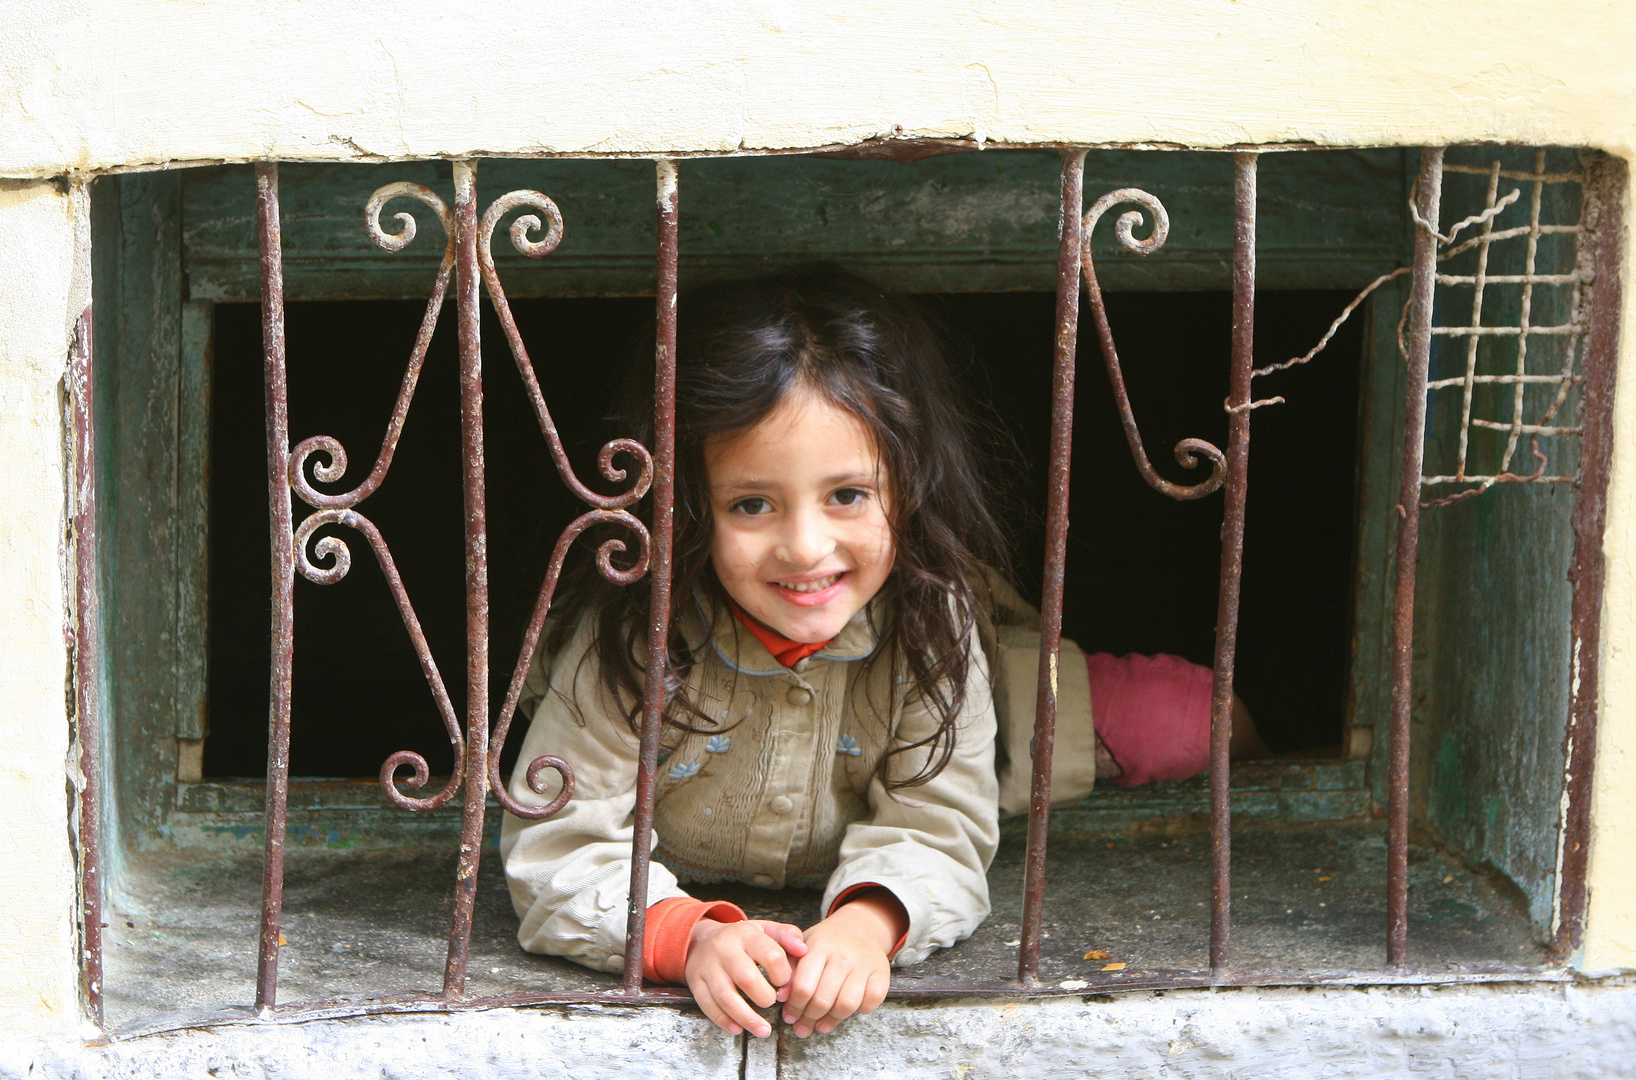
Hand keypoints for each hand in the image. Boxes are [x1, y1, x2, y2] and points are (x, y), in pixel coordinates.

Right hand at [685, 918, 807, 1036]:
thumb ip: (787, 936)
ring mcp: (708, 967)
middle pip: (747, 978)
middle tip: (772, 1003)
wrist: (700, 939)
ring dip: (746, 1018)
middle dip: (764, 997)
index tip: (784, 983)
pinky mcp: (695, 982)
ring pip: (725, 996)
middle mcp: (725, 949)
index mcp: (746, 934)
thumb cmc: (740, 939)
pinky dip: (724, 1020)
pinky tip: (738, 1029)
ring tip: (763, 1031)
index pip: (771, 954)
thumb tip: (803, 950)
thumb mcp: (764, 929)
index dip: (783, 974)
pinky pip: (708, 1005)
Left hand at [780, 891, 903, 1036]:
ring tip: (821, 1026)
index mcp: (819, 945)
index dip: (794, 1007)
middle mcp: (843, 954)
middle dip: (809, 1018)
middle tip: (802, 1027)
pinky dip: (860, 1011)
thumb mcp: (802, 946)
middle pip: (823, 999)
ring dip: (832, 1020)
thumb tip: (781, 997)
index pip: (803, 986)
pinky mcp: (882, 972)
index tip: (789, 1017)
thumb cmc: (825, 942)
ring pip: (847, 1004)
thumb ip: (789, 969)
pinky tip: (846, 1010)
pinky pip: (871, 1001)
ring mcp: (864, 964)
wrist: (859, 927)